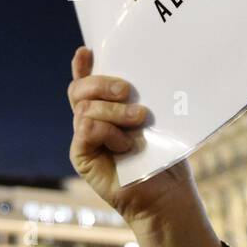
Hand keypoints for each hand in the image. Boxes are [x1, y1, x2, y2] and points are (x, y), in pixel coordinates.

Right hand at [67, 46, 224, 246]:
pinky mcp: (81, 155)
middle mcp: (89, 121)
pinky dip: (109, 131)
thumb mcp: (153, 118)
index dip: (82, 65)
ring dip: (115, 111)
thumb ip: (136, 99)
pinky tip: (127, 145)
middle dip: (102, 83)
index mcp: (105, 109)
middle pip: (80, 89)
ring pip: (86, 108)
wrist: (167, 195)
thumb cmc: (165, 156)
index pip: (86, 81)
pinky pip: (87, 128)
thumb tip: (136, 74)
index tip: (88, 51)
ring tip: (140, 121)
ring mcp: (83, 139)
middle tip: (128, 91)